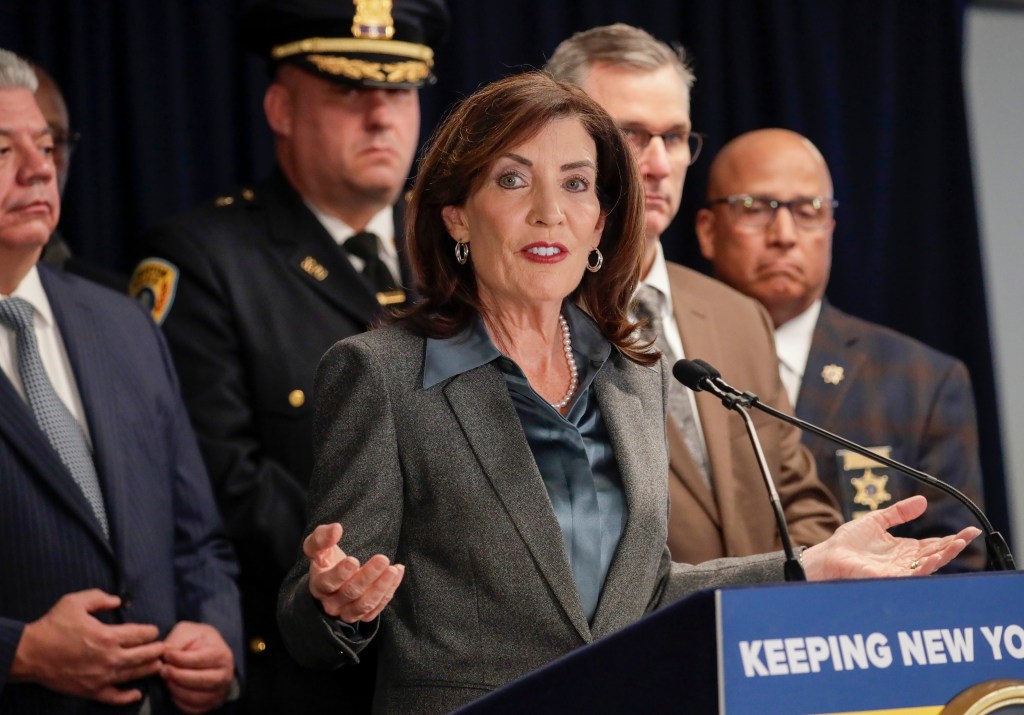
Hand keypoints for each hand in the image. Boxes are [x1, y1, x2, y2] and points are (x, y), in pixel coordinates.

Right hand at [9, 589, 163, 704]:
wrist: (30, 653)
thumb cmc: (52, 627)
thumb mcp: (75, 602)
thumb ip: (99, 598)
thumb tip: (117, 600)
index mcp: (107, 636)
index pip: (140, 634)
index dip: (150, 632)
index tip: (153, 631)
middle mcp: (109, 658)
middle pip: (143, 656)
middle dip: (156, 651)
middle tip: (163, 648)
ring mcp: (101, 677)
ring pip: (134, 674)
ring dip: (149, 669)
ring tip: (158, 665)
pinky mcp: (91, 691)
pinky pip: (114, 697)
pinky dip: (128, 696)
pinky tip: (137, 693)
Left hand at [160, 621, 234, 713]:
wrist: (209, 651)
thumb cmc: (198, 640)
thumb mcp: (188, 631)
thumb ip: (177, 640)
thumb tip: (165, 653)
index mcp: (221, 654)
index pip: (197, 660)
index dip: (177, 658)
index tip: (166, 655)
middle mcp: (224, 674)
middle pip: (197, 680)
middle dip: (175, 676)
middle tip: (163, 670)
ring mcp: (219, 691)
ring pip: (194, 697)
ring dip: (175, 689)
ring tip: (167, 679)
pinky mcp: (211, 703)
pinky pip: (192, 708)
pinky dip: (179, 701)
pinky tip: (174, 688)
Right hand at [304, 523, 404, 623]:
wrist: (331, 580)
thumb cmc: (324, 560)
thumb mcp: (316, 546)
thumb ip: (322, 537)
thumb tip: (336, 529)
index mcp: (318, 585)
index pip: (328, 582)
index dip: (341, 573)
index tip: (353, 560)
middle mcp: (331, 602)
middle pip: (351, 592)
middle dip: (368, 575)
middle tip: (382, 559)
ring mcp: (347, 611)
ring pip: (365, 604)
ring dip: (381, 587)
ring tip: (393, 570)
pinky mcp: (362, 615)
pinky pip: (376, 608)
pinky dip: (389, 591)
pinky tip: (397, 573)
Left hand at [802, 495, 981, 579]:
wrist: (828, 555)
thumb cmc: (848, 542)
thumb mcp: (877, 521)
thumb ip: (899, 513)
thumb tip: (922, 501)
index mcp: (904, 549)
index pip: (933, 544)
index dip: (951, 538)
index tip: (969, 530)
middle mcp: (905, 562)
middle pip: (936, 553)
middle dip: (955, 545)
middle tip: (971, 534)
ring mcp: (900, 571)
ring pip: (929, 565)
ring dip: (946, 555)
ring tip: (960, 543)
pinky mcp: (890, 578)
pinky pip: (913, 574)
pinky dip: (926, 566)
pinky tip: (935, 556)